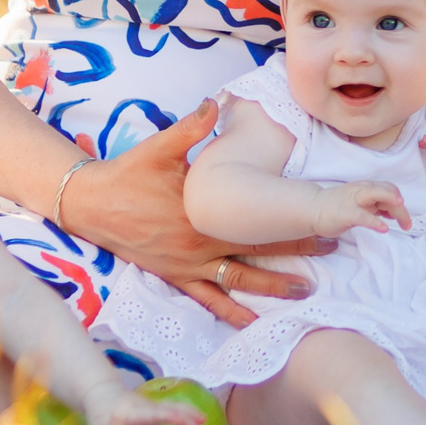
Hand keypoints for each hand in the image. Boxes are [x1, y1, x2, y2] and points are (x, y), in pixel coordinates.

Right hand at [57, 100, 328, 326]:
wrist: (92, 203)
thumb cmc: (128, 173)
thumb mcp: (160, 147)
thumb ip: (190, 127)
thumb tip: (216, 102)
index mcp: (205, 211)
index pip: (258, 216)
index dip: (291, 217)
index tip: (323, 215)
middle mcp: (202, 242)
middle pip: (259, 249)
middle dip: (298, 249)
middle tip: (333, 247)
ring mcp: (189, 263)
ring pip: (240, 279)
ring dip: (274, 286)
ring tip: (305, 290)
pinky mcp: (175, 275)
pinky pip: (207, 298)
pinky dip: (230, 311)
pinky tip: (251, 322)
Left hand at [81, 382, 208, 424]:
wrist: (103, 396)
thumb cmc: (100, 412)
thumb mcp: (95, 423)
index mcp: (135, 411)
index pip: (152, 413)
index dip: (164, 416)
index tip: (176, 420)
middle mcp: (147, 407)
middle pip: (168, 409)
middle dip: (183, 416)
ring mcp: (154, 408)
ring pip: (175, 408)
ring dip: (190, 415)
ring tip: (204, 422)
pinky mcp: (157, 412)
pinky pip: (175, 412)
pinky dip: (188, 417)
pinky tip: (198, 424)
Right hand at [310, 181, 410, 237]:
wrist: (312, 208)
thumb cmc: (337, 206)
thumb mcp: (361, 203)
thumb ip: (376, 205)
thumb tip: (393, 212)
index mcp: (367, 187)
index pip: (389, 189)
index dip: (399, 200)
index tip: (403, 217)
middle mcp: (363, 190)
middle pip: (388, 191)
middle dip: (400, 206)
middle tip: (408, 224)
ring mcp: (354, 200)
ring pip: (378, 196)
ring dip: (393, 204)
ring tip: (402, 217)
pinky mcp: (346, 213)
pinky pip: (363, 216)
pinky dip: (375, 222)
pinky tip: (384, 229)